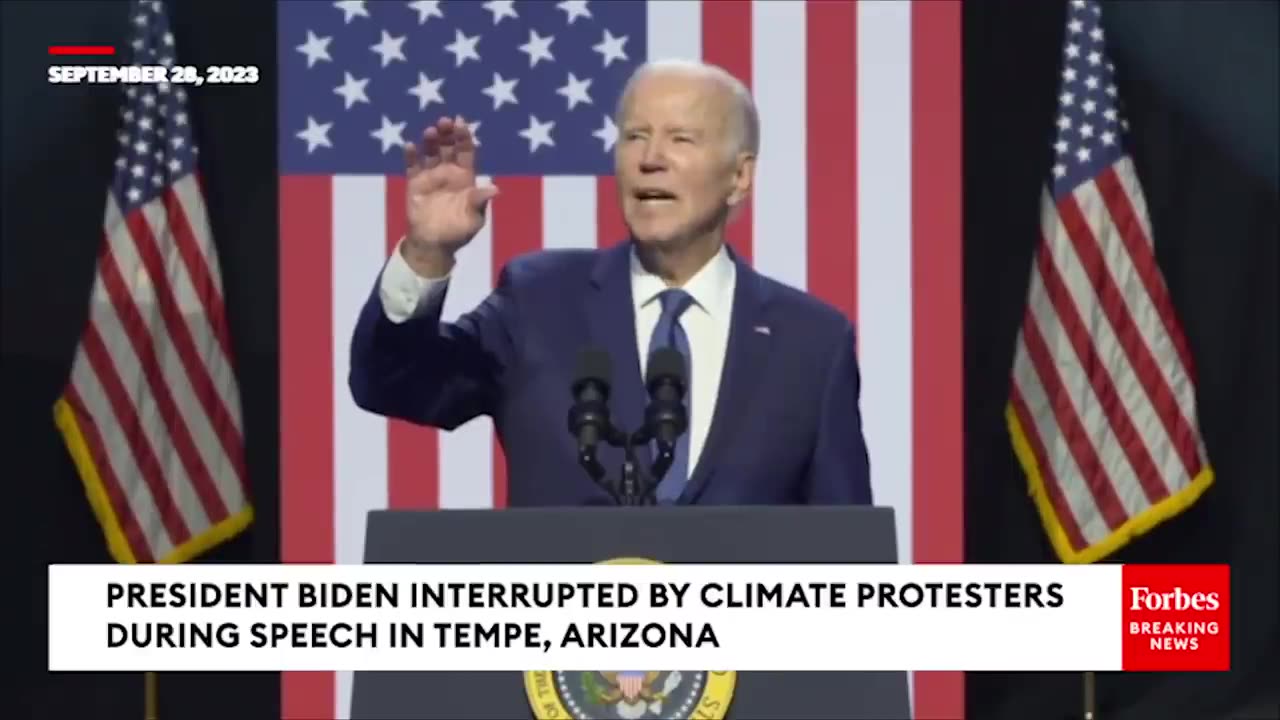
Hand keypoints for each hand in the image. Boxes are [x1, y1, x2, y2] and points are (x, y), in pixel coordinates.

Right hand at [401, 116, 497, 274]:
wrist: (434, 245)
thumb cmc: (458, 232)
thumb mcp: (474, 218)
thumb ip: (480, 201)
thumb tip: (495, 189)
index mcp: (465, 177)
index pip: (466, 151)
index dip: (464, 137)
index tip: (461, 123)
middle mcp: (448, 172)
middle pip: (448, 147)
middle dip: (447, 133)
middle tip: (444, 122)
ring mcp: (431, 176)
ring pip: (431, 152)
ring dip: (430, 140)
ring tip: (430, 131)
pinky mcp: (415, 183)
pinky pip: (412, 166)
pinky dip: (411, 155)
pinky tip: (410, 146)